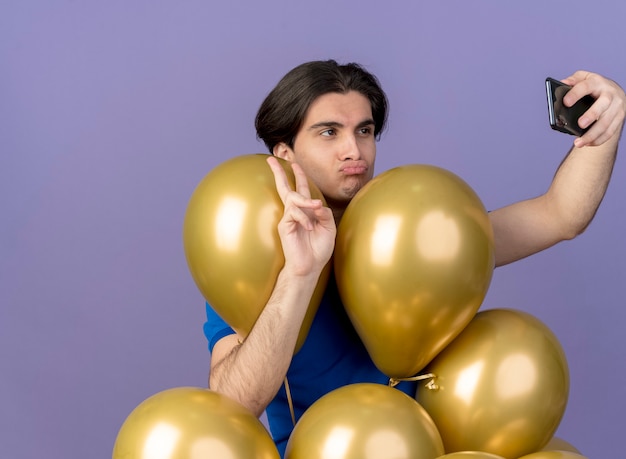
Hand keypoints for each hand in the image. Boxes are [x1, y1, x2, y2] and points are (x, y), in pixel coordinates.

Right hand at [266, 156, 335, 276]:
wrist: (309, 267)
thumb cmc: (318, 249)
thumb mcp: (328, 228)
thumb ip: (324, 213)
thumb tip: (316, 203)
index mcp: (305, 211)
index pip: (300, 189)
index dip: (298, 176)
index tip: (294, 163)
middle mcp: (295, 212)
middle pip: (285, 188)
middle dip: (279, 173)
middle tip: (271, 159)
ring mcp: (288, 218)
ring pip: (293, 199)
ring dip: (306, 200)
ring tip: (316, 207)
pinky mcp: (285, 226)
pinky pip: (293, 213)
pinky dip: (304, 218)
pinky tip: (310, 228)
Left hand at [561, 71, 625, 147]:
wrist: (614, 91)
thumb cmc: (593, 86)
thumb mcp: (583, 78)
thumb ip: (572, 80)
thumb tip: (562, 84)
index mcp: (597, 82)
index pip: (586, 86)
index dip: (576, 94)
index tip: (566, 102)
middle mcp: (610, 93)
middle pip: (602, 105)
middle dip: (592, 115)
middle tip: (580, 124)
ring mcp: (617, 106)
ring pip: (606, 122)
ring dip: (592, 135)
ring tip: (578, 143)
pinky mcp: (620, 117)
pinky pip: (610, 131)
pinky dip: (598, 140)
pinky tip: (587, 144)